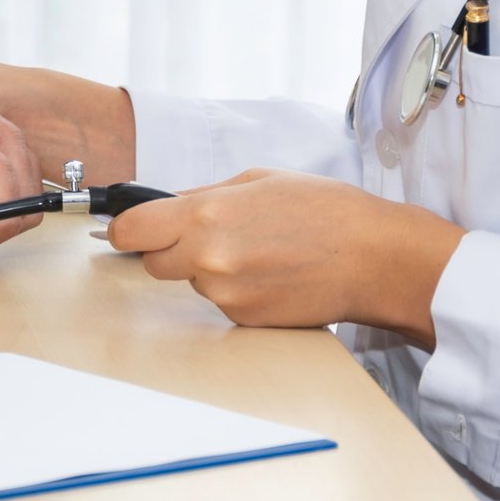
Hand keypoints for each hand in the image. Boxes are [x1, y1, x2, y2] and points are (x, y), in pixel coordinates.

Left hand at [108, 169, 462, 344]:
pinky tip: (270, 273)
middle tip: (206, 237)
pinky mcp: (245, 320)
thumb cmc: (324, 211)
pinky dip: (236, 290)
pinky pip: (221, 303)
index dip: (125, 229)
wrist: (373, 258)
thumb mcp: (258, 180)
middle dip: (169, 250)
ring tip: (257, 251)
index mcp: (205, 214)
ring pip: (191, 284)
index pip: (130, 231)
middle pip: (153, 263)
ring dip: (208, 270)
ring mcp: (226, 294)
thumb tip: (167, 204)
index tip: (129, 229)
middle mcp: (208, 258)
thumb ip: (204, 195)